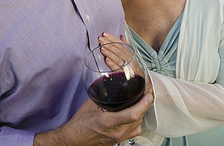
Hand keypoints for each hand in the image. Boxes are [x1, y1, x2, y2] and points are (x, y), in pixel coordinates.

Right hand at [34, 93, 152, 145]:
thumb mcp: (90, 105)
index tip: (149, 95)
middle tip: (148, 94)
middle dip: (145, 105)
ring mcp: (118, 138)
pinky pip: (134, 132)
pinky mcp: (118, 141)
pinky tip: (135, 115)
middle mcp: (116, 132)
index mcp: (108, 122)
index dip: (144, 104)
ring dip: (142, 113)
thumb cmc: (80, 124)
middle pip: (138, 119)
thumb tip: (110, 82)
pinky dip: (137, 122)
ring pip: (138, 126)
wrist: (74, 139)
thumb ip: (102, 94)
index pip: (132, 114)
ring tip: (143, 102)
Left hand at [99, 33, 153, 96]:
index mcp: (132, 54)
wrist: (145, 83)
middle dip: (109, 44)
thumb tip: (121, 36)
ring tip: (102, 48)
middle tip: (100, 39)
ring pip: (118, 59)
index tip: (105, 34)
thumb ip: (127, 46)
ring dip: (110, 53)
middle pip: (119, 50)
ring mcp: (129, 68)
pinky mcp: (126, 76)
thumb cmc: (136, 68)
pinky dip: (112, 64)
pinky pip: (118, 70)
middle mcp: (131, 60)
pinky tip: (107, 60)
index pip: (121, 44)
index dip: (113, 38)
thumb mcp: (133, 56)